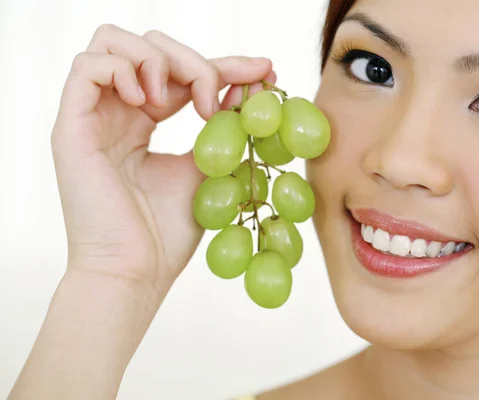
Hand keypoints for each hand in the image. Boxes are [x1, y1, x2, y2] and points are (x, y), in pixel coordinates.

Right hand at [51, 24, 274, 294]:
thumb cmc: (168, 232)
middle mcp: (117, 113)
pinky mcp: (71, 127)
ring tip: (178, 103)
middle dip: (194, 62)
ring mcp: (93, 117)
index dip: (226, 65)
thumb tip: (253, 89)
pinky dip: (125, 71)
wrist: (136, 271)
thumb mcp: (207, 170)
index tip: (266, 71)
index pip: (183, 74)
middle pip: (149, 48)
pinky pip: (87, 67)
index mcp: (144, 122)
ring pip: (113, 43)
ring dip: (157, 61)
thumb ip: (223, 128)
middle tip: (216, 101)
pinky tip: (150, 105)